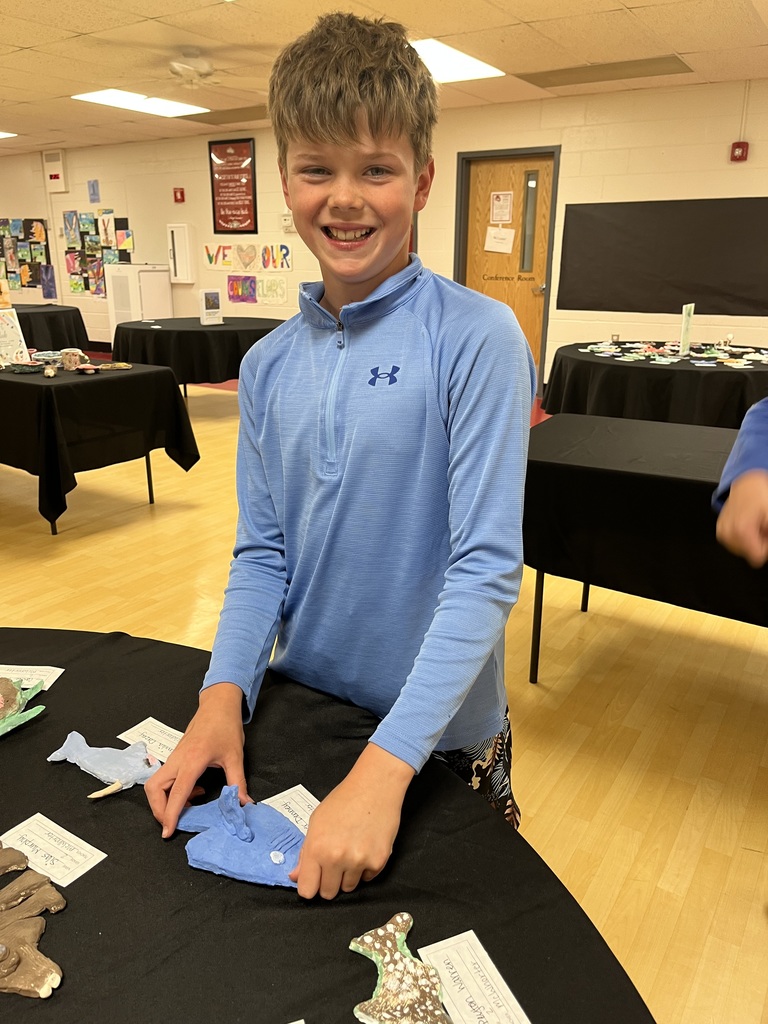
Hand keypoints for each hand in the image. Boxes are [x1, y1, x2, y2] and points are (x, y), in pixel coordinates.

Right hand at [144, 682, 250, 837]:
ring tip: (189, 805)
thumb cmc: (225, 725)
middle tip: (173, 822)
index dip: (171, 815)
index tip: (168, 831)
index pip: (177, 793)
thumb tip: (244, 804)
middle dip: (158, 809)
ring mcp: (174, 757)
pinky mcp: (175, 756)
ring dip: (164, 800)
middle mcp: (178, 759)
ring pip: (156, 784)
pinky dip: (172, 790)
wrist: (218, 704)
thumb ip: (238, 783)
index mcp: (192, 759)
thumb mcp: (235, 756)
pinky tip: (193, 790)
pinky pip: (165, 778)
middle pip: (154, 789)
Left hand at [289, 743, 413, 899]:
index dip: (310, 885)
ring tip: (351, 850)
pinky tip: (365, 847)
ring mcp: (359, 862)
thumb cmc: (344, 799)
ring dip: (348, 875)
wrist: (375, 786)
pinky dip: (365, 869)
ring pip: (348, 888)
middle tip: (334, 862)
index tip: (313, 879)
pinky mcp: (379, 861)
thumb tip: (296, 876)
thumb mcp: (317, 821)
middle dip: (329, 881)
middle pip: (328, 893)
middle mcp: (336, 858)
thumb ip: (305, 852)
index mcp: (317, 848)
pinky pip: (367, 878)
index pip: (307, 890)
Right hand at [716, 469, 767, 566]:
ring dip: (749, 539)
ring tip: (753, 523)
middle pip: (748, 554)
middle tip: (760, 526)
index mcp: (740, 531)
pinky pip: (733, 542)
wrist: (747, 485)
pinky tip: (745, 523)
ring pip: (739, 550)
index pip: (757, 558)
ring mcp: (722, 532)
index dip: (765, 547)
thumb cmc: (760, 497)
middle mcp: (728, 532)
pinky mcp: (720, 530)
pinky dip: (741, 535)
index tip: (765, 534)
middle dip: (758, 542)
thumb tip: (764, 549)